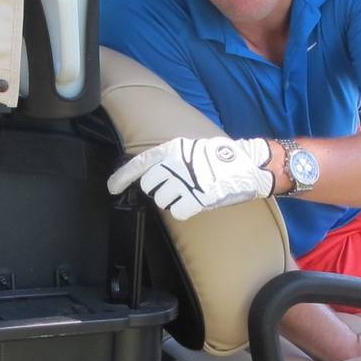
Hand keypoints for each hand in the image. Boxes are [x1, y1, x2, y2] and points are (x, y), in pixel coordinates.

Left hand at [107, 136, 274, 220]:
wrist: (247, 165)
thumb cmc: (220, 158)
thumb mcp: (190, 149)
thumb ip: (170, 159)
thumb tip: (151, 174)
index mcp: (172, 149)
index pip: (139, 164)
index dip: (122, 177)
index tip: (112, 187)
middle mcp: (174, 164)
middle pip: (149, 187)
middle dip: (159, 191)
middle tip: (177, 188)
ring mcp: (185, 181)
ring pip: (162, 202)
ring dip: (173, 201)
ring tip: (190, 192)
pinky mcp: (196, 198)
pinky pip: (177, 212)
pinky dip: (185, 209)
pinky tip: (196, 201)